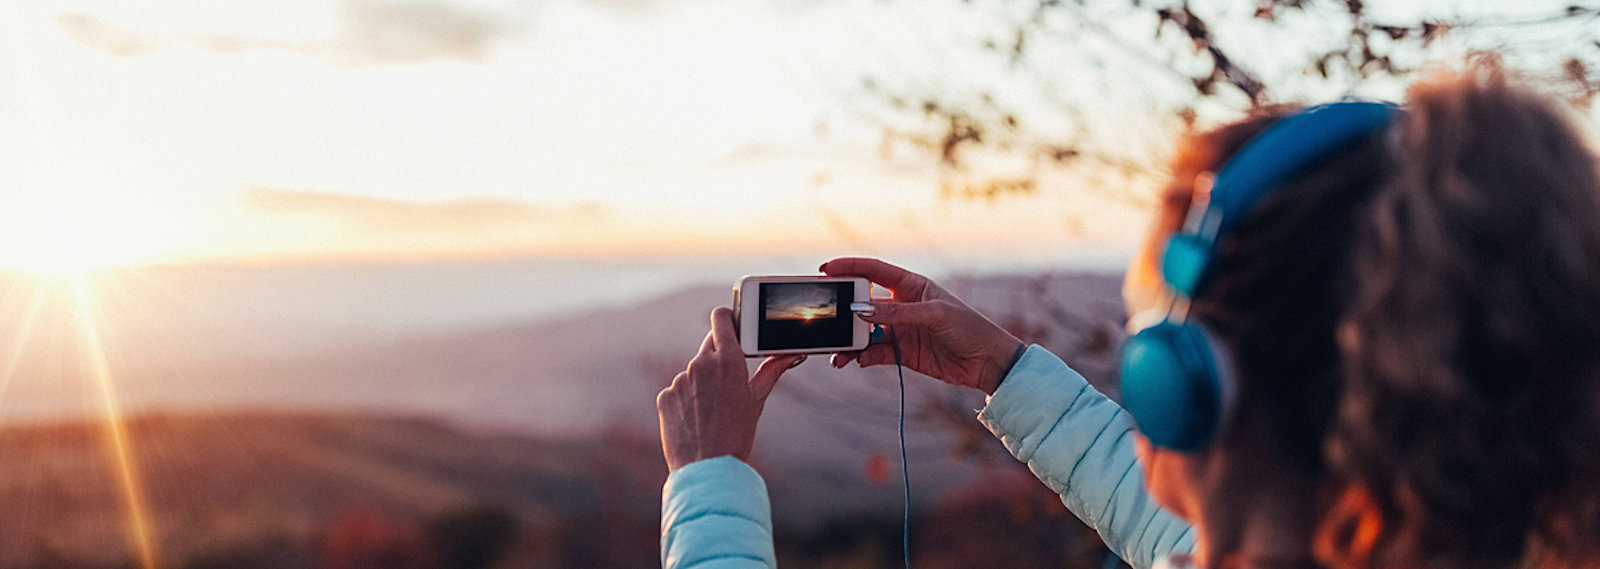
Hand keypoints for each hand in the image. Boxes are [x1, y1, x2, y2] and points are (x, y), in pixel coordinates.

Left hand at [657, 307, 803, 471]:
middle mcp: (700, 364)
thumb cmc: (738, 434)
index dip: (728, 318)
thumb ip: (772, 370)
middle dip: (719, 355)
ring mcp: (680, 380)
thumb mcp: (757, 399)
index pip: (721, 317)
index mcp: (728, 359)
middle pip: (709, 343)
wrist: (708, 468)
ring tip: (714, 409)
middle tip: (730, 378)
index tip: (734, 325)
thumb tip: (791, 353)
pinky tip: (696, 419)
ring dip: (703, 381)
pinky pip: (677, 390)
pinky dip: (686, 399)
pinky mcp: (665, 396)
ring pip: (693, 370)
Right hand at [821, 257, 1024, 394]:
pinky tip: (857, 361)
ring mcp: (899, 330)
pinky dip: (862, 357)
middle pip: (862, 303)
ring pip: (864, 332)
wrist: (987, 362)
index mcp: (910, 285)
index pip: (873, 271)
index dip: (849, 267)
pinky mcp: (901, 353)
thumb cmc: (969, 327)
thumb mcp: (935, 315)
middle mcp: (901, 305)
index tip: (825, 270)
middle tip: (826, 319)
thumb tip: (861, 310)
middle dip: (843, 310)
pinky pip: (873, 353)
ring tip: (837, 353)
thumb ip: (898, 312)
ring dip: (849, 341)